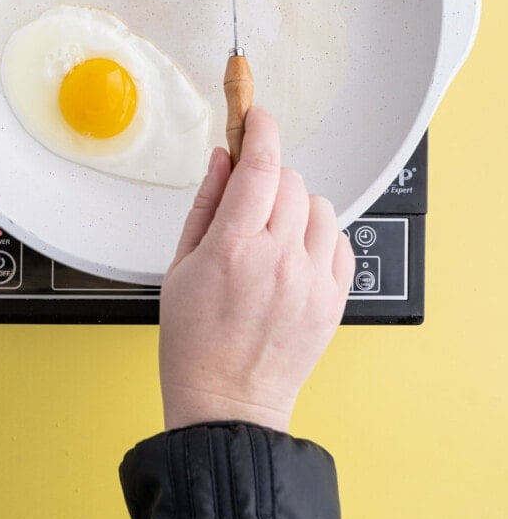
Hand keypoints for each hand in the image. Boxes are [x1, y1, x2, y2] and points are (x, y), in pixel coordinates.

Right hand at [159, 106, 354, 432]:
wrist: (228, 402)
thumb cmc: (194, 340)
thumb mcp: (180, 265)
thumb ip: (205, 204)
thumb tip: (224, 158)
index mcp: (233, 249)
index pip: (259, 165)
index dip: (261, 129)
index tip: (258, 116)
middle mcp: (278, 260)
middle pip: (290, 180)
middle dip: (268, 178)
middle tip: (250, 203)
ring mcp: (310, 281)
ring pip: (319, 205)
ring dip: (295, 206)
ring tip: (272, 237)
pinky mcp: (333, 300)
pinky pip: (337, 239)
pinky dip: (317, 236)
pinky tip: (293, 257)